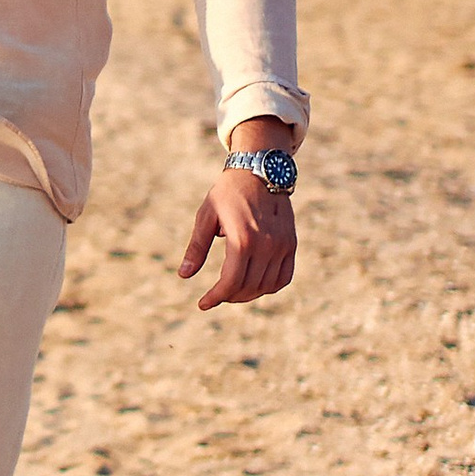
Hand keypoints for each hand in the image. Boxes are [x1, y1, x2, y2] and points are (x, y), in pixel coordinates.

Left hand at [178, 168, 297, 312]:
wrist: (259, 171)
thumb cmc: (227, 193)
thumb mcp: (206, 216)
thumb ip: (196, 248)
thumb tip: (184, 275)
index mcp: (242, 239)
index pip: (230, 282)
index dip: (216, 297)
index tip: (203, 304)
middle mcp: (266, 245)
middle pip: (248, 287)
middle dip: (229, 297)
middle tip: (216, 296)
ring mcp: (282, 245)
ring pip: (266, 286)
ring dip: (248, 294)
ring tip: (232, 292)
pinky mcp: (291, 244)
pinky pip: (284, 277)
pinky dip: (269, 286)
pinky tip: (254, 285)